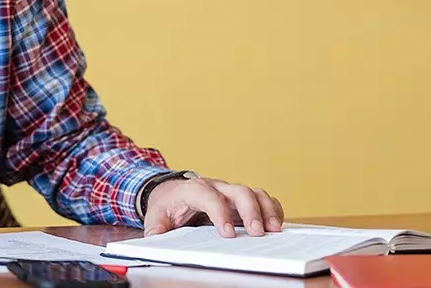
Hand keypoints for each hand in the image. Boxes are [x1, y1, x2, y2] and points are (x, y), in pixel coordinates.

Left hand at [144, 176, 283, 238]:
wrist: (169, 191)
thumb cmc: (166, 205)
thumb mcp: (155, 218)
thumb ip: (156, 231)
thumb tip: (156, 243)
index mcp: (192, 190)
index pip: (208, 196)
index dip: (219, 213)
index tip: (228, 233)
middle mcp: (215, 187)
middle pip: (238, 191)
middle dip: (250, 211)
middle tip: (257, 233)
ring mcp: (229, 191)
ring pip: (253, 192)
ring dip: (266, 209)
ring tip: (273, 230)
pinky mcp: (239, 198)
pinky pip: (261, 197)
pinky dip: (271, 209)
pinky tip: (275, 224)